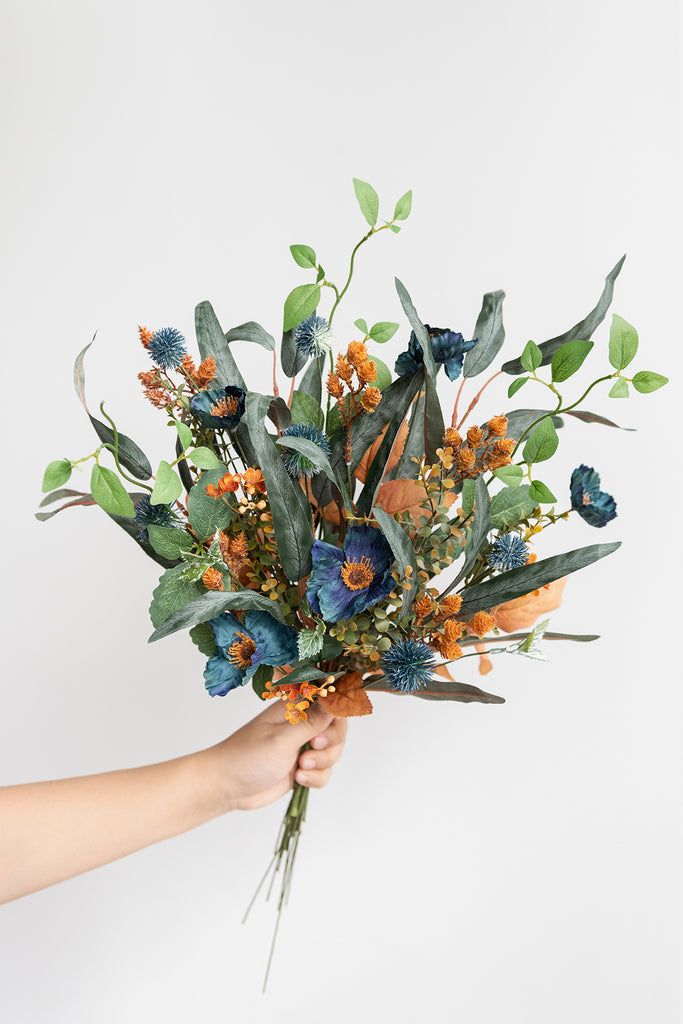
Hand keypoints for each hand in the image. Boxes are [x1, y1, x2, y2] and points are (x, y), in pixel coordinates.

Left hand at [199, 700, 347, 812]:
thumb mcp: (282, 739)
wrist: (227, 787)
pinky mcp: (303, 768)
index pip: (329, 702)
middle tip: (311, 749)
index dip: (336, 716)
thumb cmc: (247, 757)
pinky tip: (298, 780)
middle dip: (330, 744)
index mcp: (295, 708)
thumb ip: (312, 722)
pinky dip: (316, 778)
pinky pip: (325, 772)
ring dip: (322, 763)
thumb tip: (335, 701)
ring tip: (300, 769)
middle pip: (337, 729)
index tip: (325, 730)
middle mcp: (302, 725)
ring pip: (333, 752)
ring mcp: (303, 747)